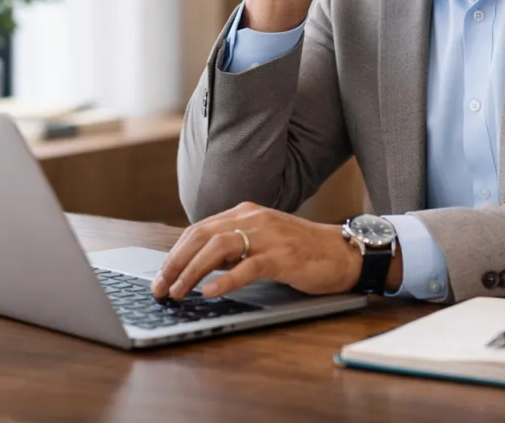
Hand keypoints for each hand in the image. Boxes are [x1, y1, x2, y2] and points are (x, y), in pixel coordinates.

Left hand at [150, 202, 361, 299]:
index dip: (175, 253)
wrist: (343, 252)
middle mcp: (253, 218)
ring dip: (192, 271)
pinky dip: (224, 279)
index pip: (199, 229)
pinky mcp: (283, 256)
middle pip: (201, 236)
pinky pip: (247, 266)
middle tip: (160, 287)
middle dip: (175, 262)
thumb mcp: (261, 243)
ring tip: (179, 292)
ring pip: (218, 248)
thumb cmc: (302, 251)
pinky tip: (209, 292)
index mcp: (245, 213)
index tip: (161, 276)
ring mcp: (268, 235)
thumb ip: (233, 249)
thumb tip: (197, 266)